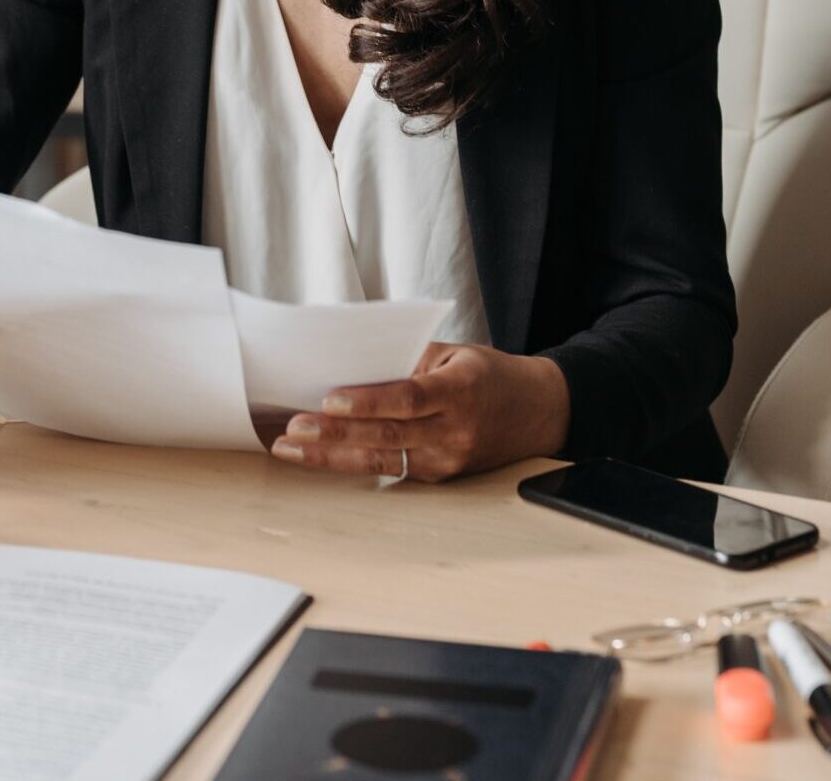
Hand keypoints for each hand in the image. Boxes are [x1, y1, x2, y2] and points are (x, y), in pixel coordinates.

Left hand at [268, 343, 569, 481]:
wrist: (538, 412)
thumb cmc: (489, 376)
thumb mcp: (455, 353)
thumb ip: (407, 361)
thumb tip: (351, 366)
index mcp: (460, 391)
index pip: (408, 399)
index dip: (368, 402)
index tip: (330, 399)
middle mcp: (454, 431)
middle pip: (387, 436)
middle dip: (334, 434)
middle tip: (294, 429)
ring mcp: (447, 460)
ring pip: (381, 461)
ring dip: (331, 456)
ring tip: (292, 448)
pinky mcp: (439, 476)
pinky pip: (390, 469)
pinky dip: (352, 460)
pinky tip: (319, 455)